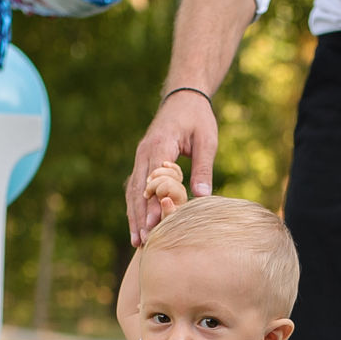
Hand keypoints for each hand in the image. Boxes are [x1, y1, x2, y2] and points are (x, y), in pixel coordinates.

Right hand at [126, 90, 217, 244]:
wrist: (184, 98)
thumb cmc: (198, 118)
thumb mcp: (207, 140)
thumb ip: (203, 167)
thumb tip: (202, 196)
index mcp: (161, 144)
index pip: (154, 178)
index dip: (152, 202)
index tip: (153, 223)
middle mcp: (145, 152)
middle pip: (138, 188)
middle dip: (140, 216)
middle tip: (143, 240)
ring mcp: (141, 157)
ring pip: (133, 190)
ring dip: (134, 215)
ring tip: (137, 240)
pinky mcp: (142, 162)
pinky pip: (135, 187)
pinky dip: (135, 207)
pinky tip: (138, 225)